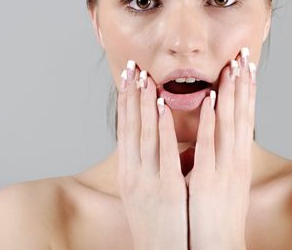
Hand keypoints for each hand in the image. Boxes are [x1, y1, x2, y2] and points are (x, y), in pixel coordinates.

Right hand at [116, 60, 187, 249]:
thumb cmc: (154, 225)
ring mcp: (148, 180)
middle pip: (130, 126)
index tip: (126, 79)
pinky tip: (162, 106)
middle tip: (131, 67)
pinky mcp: (167, 188)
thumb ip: (144, 168)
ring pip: (144, 133)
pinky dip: (163, 126)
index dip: (124, 102)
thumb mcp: (141, 194)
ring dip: (144, 103)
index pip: (124, 130)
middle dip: (130, 95)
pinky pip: (165, 151)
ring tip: (145, 77)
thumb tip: (150, 145)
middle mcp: (132, 173)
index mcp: (127, 173)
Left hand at [187, 48, 255, 249]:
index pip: (243, 118)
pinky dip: (211, 122)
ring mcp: (223, 169)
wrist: (215, 245)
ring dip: (230, 93)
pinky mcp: (208, 179)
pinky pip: (209, 145)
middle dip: (242, 84)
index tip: (245, 66)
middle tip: (244, 55)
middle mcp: (234, 160)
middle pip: (241, 115)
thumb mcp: (219, 181)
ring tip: (232, 65)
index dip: (245, 91)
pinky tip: (212, 100)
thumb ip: (214, 157)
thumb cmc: (214, 214)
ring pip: (229, 124)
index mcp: (236, 160)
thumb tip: (209, 136)